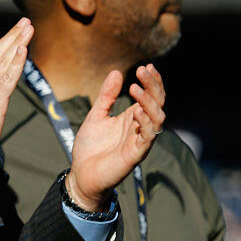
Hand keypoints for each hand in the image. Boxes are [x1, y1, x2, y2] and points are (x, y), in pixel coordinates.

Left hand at [68, 64, 165, 210]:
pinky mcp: (136, 154)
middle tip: (143, 71)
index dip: (152, 82)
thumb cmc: (90, 148)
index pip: (151, 97)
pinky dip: (145, 122)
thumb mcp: (96, 116)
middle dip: (153, 86)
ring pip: (158, 118)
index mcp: (133, 118)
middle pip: (157, 103)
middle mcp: (140, 128)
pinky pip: (148, 136)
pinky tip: (136, 110)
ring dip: (149, 102)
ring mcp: (140, 141)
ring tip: (135, 88)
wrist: (81, 174)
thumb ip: (106, 96)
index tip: (146, 66)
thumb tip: (116, 72)